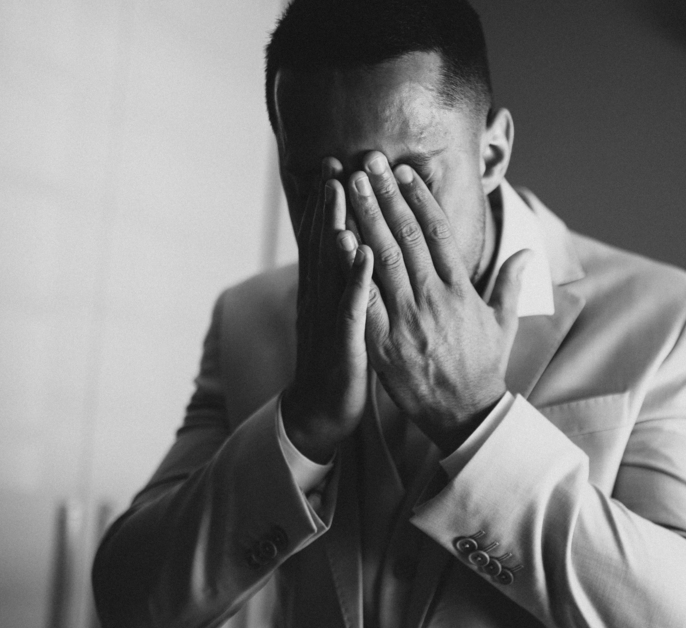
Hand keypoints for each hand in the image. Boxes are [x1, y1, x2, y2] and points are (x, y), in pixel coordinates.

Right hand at [280, 159, 374, 462]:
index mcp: (324, 289)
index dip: (329, 203)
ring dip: (336, 226)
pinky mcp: (345, 340)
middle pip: (325, 242)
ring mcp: (330, 317)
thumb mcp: (341, 314)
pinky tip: (364, 254)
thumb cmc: (337, 359)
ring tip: (342, 191)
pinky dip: (356, 278)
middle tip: (334, 162)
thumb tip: (351, 249)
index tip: (336, 165)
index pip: (326, 238)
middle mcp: (321, 297)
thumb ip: (343, 281)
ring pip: (332, 265)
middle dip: (329, 202)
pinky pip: (352, 305)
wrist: (321, 408)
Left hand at [348, 151, 529, 454]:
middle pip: (407, 236)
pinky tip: (338, 237)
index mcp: (460, 290)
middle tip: (368, 162)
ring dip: (366, 217)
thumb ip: (511, 284)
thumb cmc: (483, 368)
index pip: (439, 233)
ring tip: (350, 185)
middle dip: (386, 196)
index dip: (420, 199)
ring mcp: (408, 319)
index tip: (404, 172)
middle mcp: (434, 298)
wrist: (465, 414)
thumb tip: (528, 253)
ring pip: (383, 257)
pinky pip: (364, 298)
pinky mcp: (385, 342)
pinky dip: (351, 267)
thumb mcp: (503, 323)